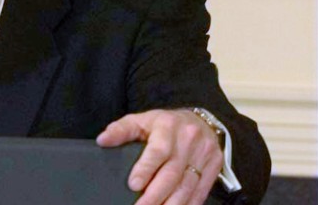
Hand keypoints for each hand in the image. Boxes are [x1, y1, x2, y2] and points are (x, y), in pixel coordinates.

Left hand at [97, 109, 222, 204]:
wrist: (201, 122)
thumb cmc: (164, 124)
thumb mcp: (141, 120)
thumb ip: (121, 130)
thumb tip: (102, 140)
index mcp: (168, 127)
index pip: (158, 151)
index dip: (146, 169)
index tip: (133, 185)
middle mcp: (189, 141)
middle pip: (173, 173)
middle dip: (155, 194)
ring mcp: (205, 155)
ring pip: (188, 186)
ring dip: (171, 204)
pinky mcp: (215, 168)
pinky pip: (201, 191)